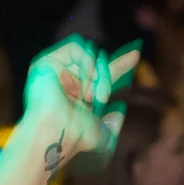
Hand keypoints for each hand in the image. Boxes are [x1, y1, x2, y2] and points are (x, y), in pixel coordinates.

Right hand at [21, 37, 128, 172]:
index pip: (102, 75)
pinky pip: (76, 46)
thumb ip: (114, 122)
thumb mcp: (105, 135)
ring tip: (91, 96)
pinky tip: (87, 79)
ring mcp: (57, 70)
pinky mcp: (48, 61)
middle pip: (98, 63)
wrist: (58, 134)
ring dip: (98, 74)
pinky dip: (87, 61)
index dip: (120, 65)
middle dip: (107, 77)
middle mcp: (67, 80)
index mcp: (78, 95)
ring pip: (91, 55)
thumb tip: (121, 108)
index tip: (136, 56)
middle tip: (102, 97)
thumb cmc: (77, 138)